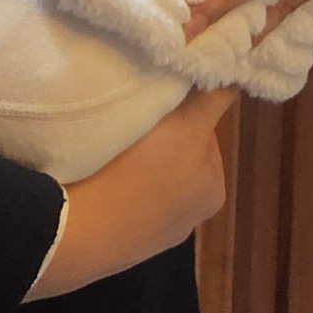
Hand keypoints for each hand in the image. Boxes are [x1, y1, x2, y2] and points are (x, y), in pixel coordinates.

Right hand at [24, 87, 236, 300]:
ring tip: (103, 146)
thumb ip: (215, 97)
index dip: (179, 112)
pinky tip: (88, 174)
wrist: (77, 231)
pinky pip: (113, 199)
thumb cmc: (143, 173)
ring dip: (126, 161)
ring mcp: (146, 236)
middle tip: (128, 120)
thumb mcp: (189, 125)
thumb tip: (236, 69)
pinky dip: (103, 184)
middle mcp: (187, 218)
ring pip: (139, 177)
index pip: (202, 134)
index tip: (154, 101)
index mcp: (212, 191)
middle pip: (171, 156)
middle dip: (153, 138)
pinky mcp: (110, 243)